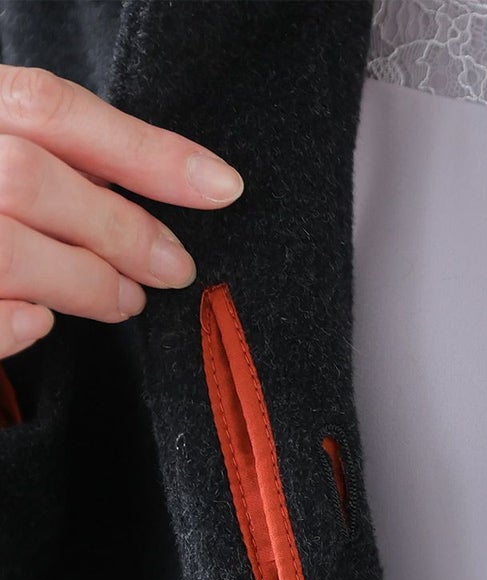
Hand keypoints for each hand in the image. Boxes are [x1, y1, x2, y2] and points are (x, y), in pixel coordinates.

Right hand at [0, 63, 242, 359]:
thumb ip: (47, 160)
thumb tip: (147, 191)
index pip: (50, 108)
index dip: (144, 150)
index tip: (223, 186)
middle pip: (30, 177)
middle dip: (118, 228)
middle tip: (172, 268)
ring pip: (6, 248)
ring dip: (82, 280)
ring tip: (124, 300)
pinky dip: (11, 322)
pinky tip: (42, 322)